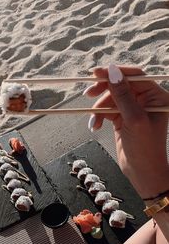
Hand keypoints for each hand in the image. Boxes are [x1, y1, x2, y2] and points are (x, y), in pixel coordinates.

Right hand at [84, 64, 168, 198]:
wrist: (142, 173)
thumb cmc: (144, 148)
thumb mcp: (133, 119)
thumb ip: (123, 94)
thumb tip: (111, 71)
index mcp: (156, 96)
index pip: (135, 76)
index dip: (115, 73)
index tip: (96, 73)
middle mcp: (146, 100)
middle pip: (121, 85)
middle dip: (104, 91)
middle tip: (88, 93)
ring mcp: (134, 109)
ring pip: (111, 99)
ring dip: (99, 109)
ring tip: (94, 122)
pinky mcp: (123, 119)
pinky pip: (107, 110)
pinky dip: (99, 117)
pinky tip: (96, 126)